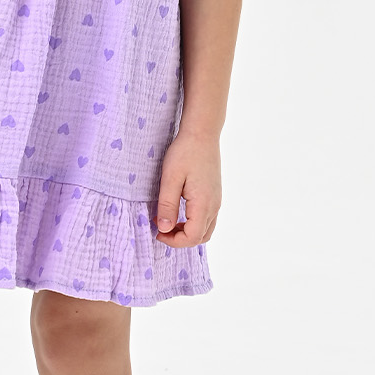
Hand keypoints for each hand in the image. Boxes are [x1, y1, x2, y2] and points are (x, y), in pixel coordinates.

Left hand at [154, 130, 221, 246]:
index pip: (192, 237)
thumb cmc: (184, 152)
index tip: (157, 231)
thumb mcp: (170, 178)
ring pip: (205, 229)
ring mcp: (216, 200)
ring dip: (187, 231)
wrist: (202, 133)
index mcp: (203, 204)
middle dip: (179, 238)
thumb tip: (164, 228)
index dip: (173, 241)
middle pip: (201, 237)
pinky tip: (178, 211)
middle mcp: (214, 206)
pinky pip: (207, 218)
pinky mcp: (215, 195)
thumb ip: (167, 205)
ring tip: (168, 220)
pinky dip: (193, 222)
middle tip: (160, 227)